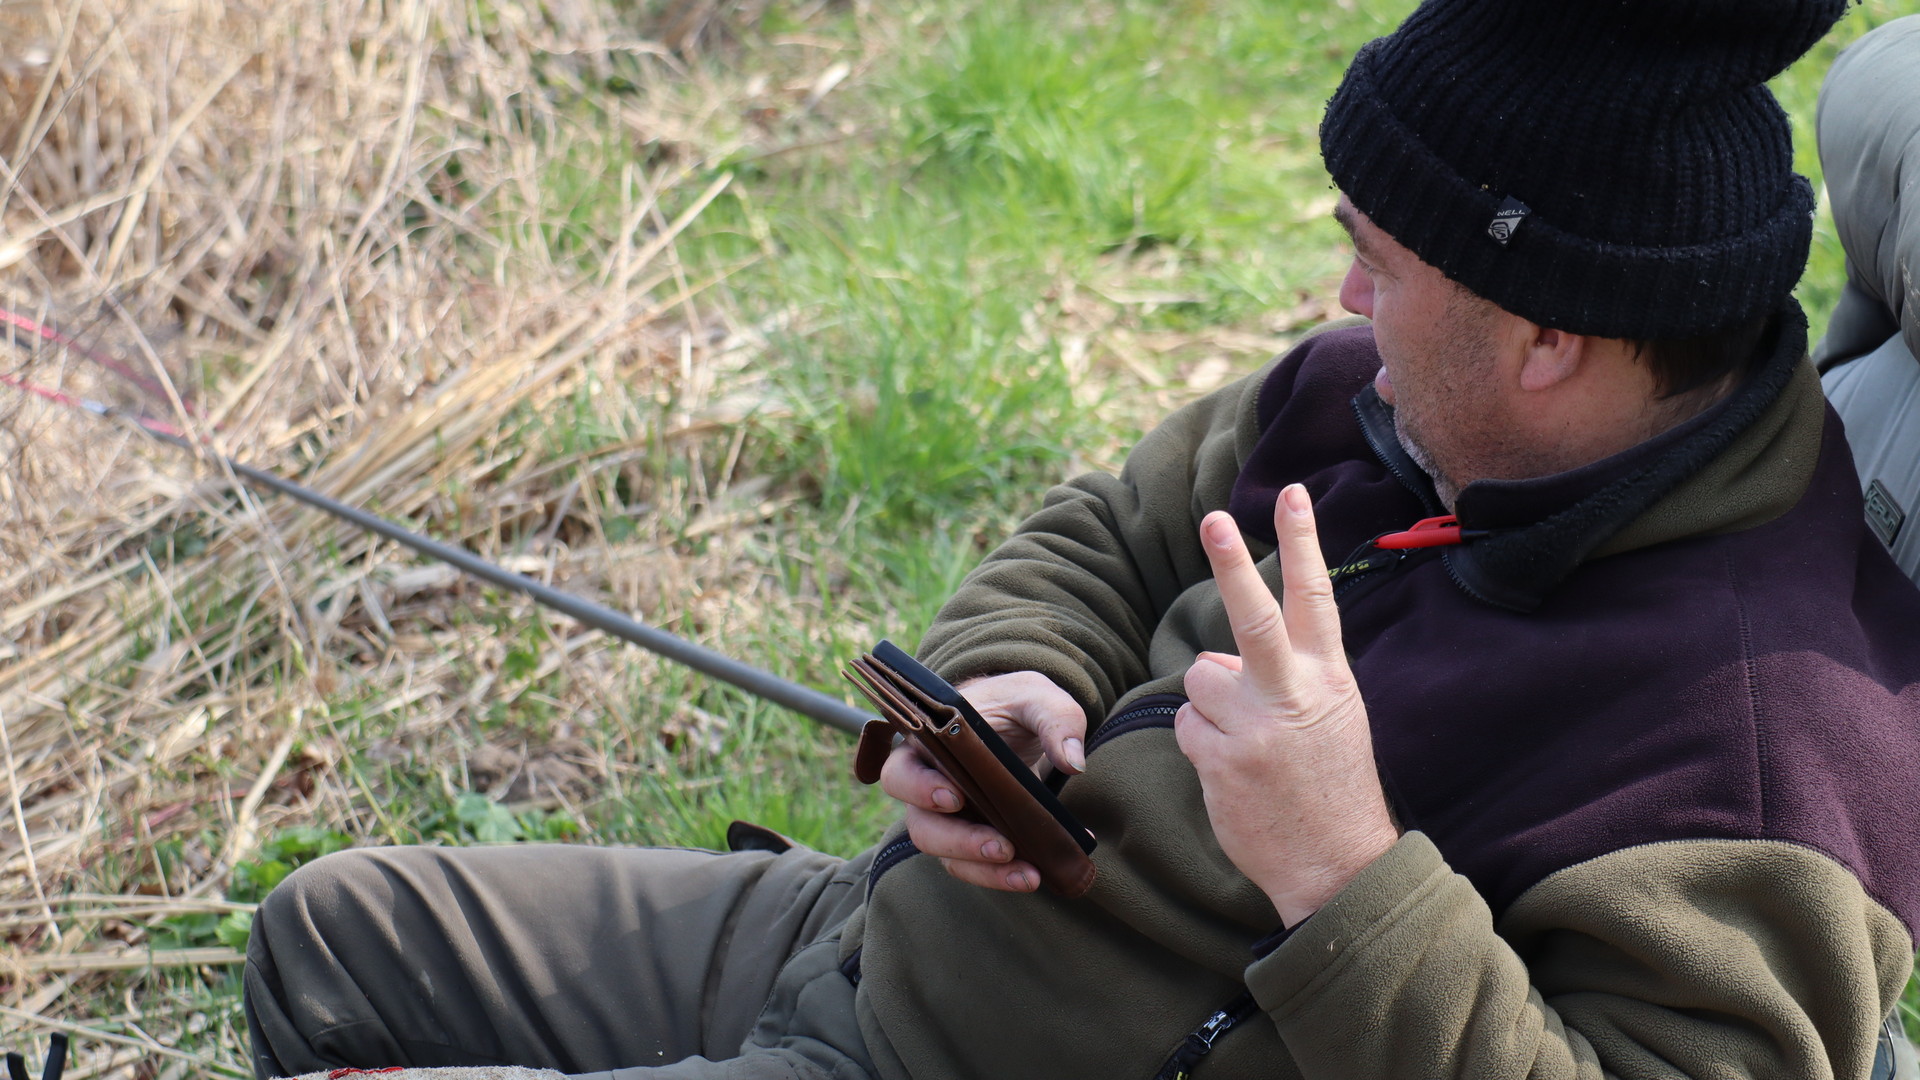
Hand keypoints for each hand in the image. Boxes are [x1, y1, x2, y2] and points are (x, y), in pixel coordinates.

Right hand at [877, 670, 1087, 891]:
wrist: (1023, 722)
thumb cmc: (1017, 703)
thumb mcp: (1038, 697)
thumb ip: (1056, 719)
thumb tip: (1072, 761)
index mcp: (928, 744)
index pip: (902, 772)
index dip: (919, 789)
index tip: (955, 798)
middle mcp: (928, 786)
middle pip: (921, 825)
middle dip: (959, 841)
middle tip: (1002, 846)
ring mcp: (949, 817)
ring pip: (947, 855)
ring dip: (985, 870)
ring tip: (1027, 875)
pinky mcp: (973, 837)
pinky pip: (975, 867)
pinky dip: (1002, 876)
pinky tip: (1035, 874)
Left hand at [1176, 484, 1398, 926]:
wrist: (1337, 866)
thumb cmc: (1331, 784)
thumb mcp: (1334, 716)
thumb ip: (1286, 676)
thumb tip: (1220, 659)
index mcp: (1329, 679)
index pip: (1314, 598)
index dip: (1302, 543)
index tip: (1293, 495)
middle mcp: (1293, 697)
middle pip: (1252, 617)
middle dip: (1231, 563)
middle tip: (1213, 517)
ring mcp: (1255, 731)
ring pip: (1201, 678)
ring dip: (1209, 703)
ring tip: (1243, 741)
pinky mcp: (1220, 763)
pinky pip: (1186, 725)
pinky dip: (1198, 741)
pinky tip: (1230, 770)